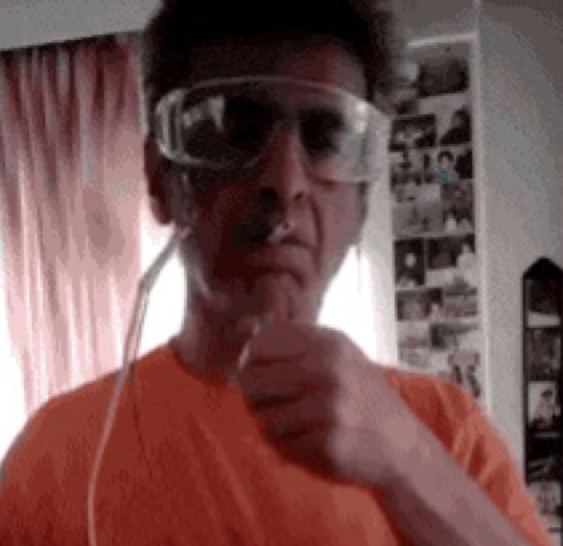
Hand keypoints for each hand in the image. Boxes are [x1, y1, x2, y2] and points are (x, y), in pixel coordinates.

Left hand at [235, 322, 420, 486]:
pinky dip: (287, 448)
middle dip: (253, 397)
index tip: (257, 374)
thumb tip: (245, 347)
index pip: (260, 345)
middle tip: (266, 406)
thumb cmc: (360, 397)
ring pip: (263, 417)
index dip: (250, 362)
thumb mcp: (339, 355)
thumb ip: (297, 346)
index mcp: (328, 343)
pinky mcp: (328, 443)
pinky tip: (308, 443)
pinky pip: (281, 445)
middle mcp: (328, 369)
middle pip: (252, 380)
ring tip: (294, 426)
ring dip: (272, 426)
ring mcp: (329, 407)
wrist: (402, 444)